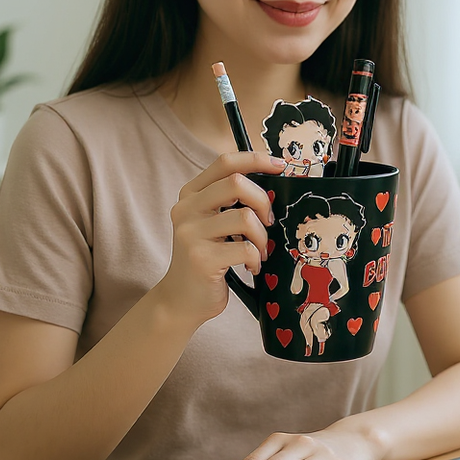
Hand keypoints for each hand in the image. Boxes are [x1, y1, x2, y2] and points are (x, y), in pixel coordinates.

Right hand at [154, 151, 284, 327]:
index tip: (280, 166)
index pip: (224, 162)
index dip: (256, 159)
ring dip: (262, 237)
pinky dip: (255, 258)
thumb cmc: (206, 260)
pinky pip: (245, 248)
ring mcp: (191, 234)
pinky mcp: (201, 258)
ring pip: (245, 218)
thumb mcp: (211, 224)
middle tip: (268, 223)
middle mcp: (186, 209)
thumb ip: (230, 203)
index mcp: (190, 195)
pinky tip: (251, 267)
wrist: (180, 300)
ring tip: (258, 252)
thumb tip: (272, 188)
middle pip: (237, 183)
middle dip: (263, 202)